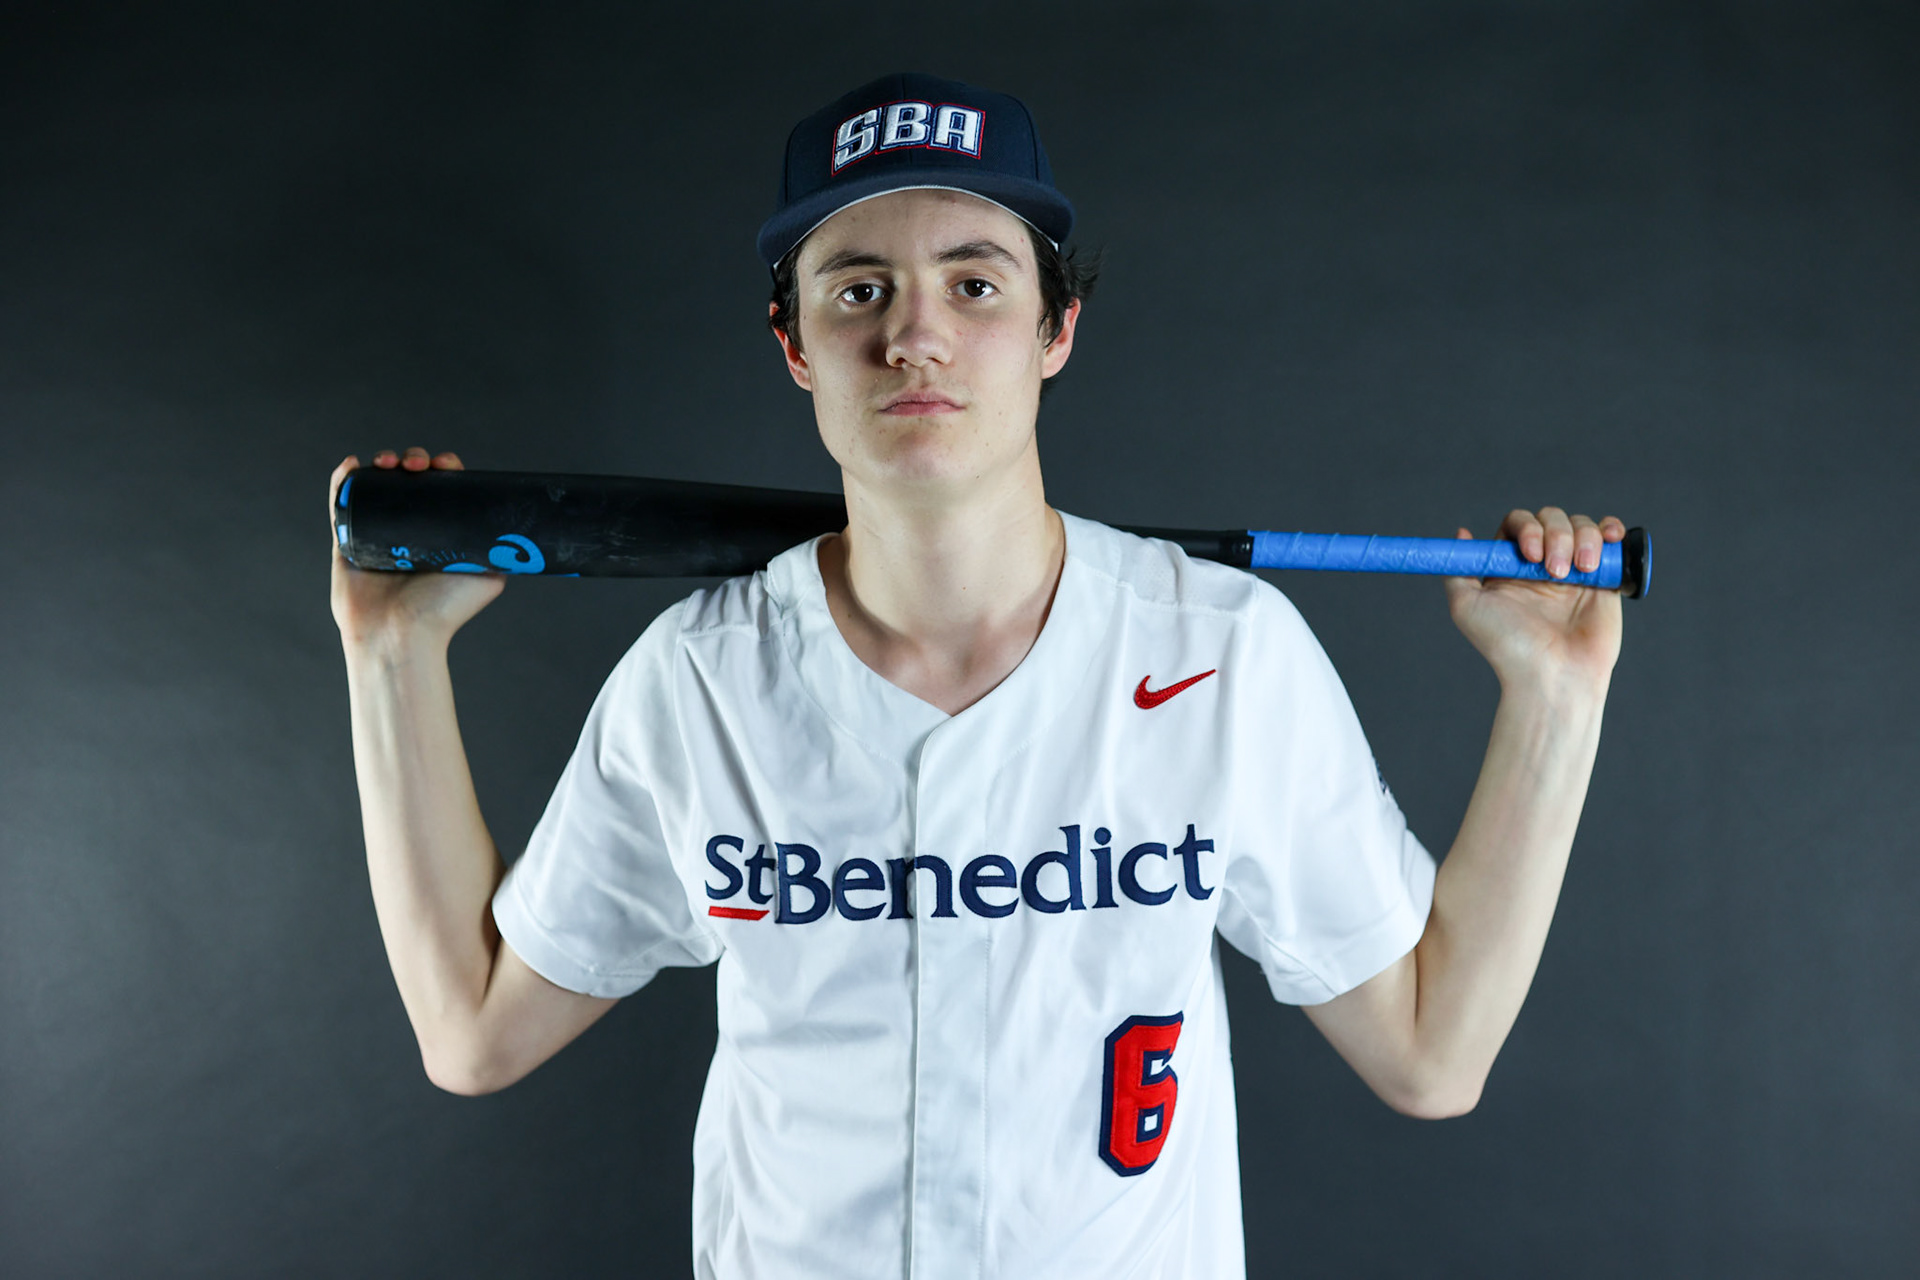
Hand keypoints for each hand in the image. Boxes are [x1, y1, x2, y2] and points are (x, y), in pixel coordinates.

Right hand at [329, 447, 506, 650]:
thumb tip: (524, 529)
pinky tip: (353, 463)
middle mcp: (407, 530)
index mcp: (438, 533)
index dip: (443, 468)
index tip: (446, 464)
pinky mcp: (347, 540)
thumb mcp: (489, 577)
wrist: (401, 634)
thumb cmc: (444, 612)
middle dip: (413, 460)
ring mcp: (375, 532)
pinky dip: (342, 479)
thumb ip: (503, 552)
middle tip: (416, 465)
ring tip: (388, 462)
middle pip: (408, 479)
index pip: (440, 487)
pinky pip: (340, 502)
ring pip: (376, 485)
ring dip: (382, 463)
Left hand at [1443, 507, 1624, 692]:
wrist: (1554, 675)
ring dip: (1583, 538)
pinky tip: (1610, 538)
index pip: (1519, 523)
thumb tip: (1461, 534)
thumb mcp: (1467, 607)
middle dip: (1556, 535)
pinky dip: (1611, 530)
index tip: (1530, 554)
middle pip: (1551, 518)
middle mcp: (1541, 565)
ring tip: (1581, 571)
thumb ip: (1457, 571)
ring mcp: (1574, 571)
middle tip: (1554, 572)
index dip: (1527, 528)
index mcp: (1511, 566)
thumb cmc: (1508, 646)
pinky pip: (1611, 541)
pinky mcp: (1604, 580)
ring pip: (1582, 526)